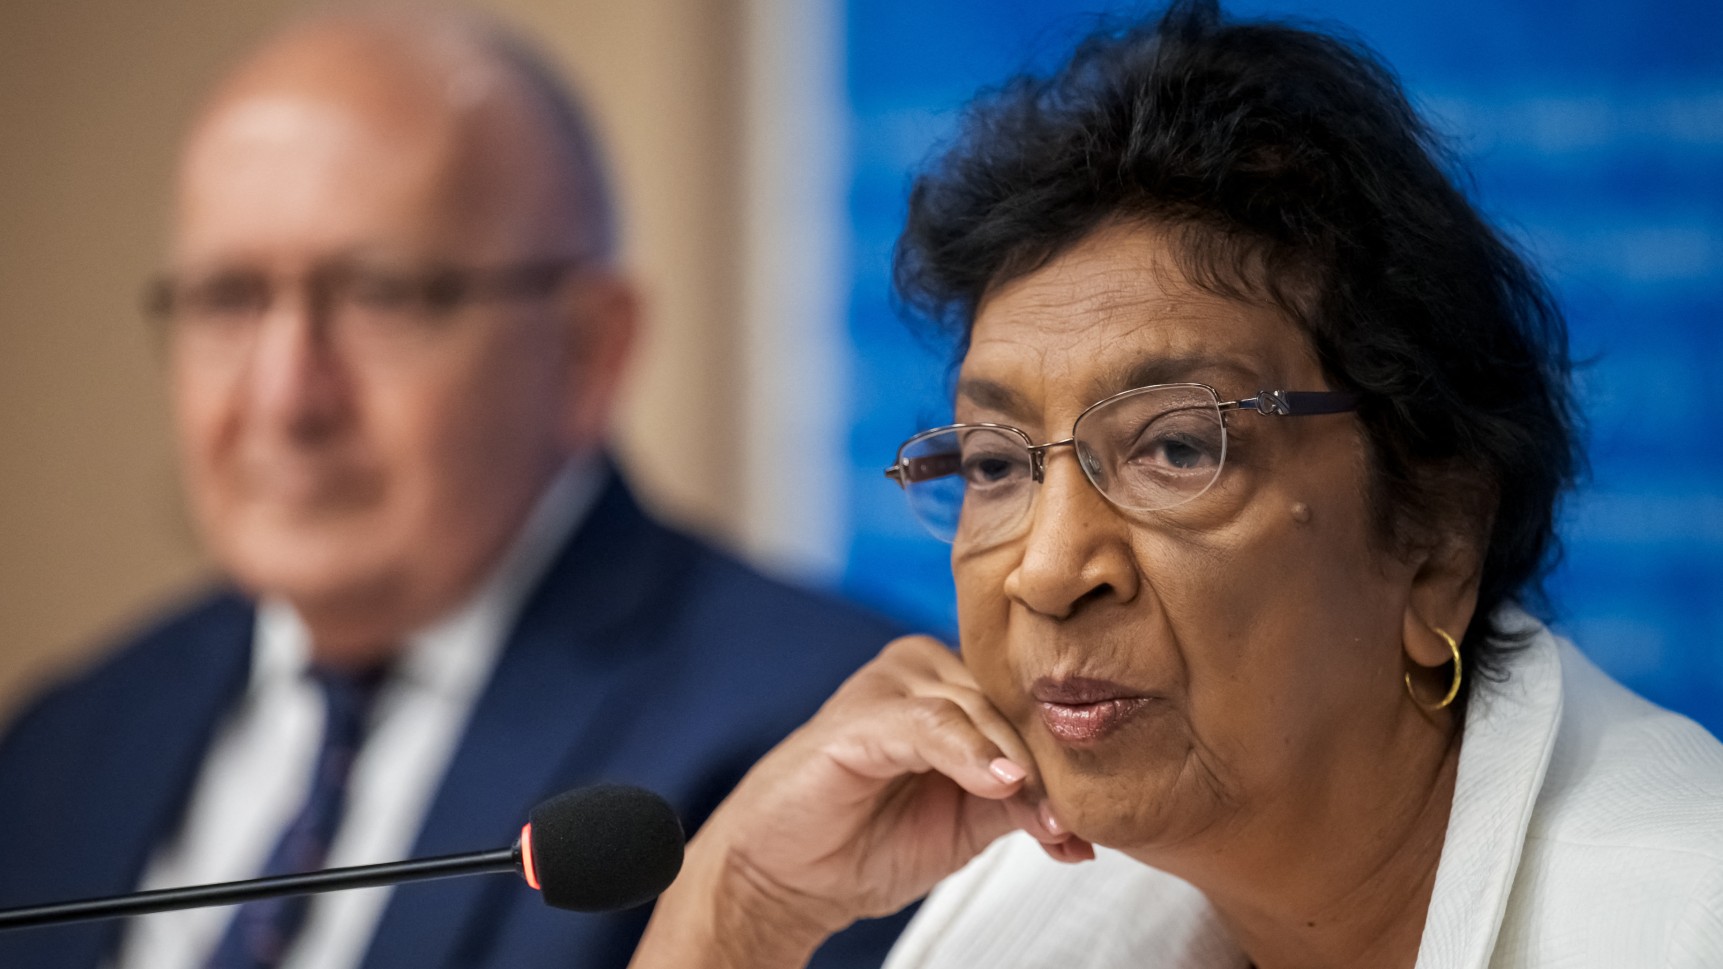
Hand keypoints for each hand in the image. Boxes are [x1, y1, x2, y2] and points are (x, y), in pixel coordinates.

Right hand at [630, 635, 1092, 968]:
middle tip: (1077, 820)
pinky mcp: (859, 714)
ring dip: (1021, 769)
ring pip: (980, 711)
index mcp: (951, 681)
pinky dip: (973, 755)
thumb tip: (1082, 813)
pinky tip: (1002, 783)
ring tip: (1050, 819)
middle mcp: (923, 667)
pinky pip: (931, 724)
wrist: (790, 877)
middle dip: (1050, 768)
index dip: (1065, 753)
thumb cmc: (867, 840)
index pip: (1026, 701)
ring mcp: (888, 683)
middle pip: (1010, 703)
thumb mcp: (967, 820)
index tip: (1097, 812)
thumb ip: (1020, 799)